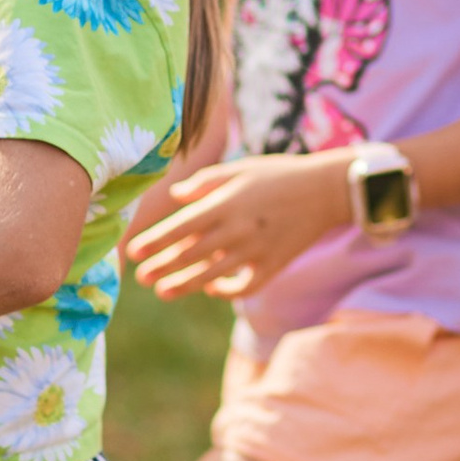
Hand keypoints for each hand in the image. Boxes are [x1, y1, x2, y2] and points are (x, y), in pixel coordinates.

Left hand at [123, 153, 351, 301]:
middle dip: (163, 267)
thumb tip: (176, 196)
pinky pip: (245, 286)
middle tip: (140, 278)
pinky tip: (212, 289)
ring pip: (213, 275)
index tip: (133, 252)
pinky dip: (227, 291)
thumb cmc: (279, 174)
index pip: (181, 227)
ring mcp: (256, 251)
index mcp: (225, 203)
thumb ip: (205, 182)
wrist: (326, 190)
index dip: (155, 242)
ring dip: (185, 285)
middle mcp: (237, 230)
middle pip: (191, 255)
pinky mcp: (274, 265)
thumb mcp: (239, 168)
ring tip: (163, 292)